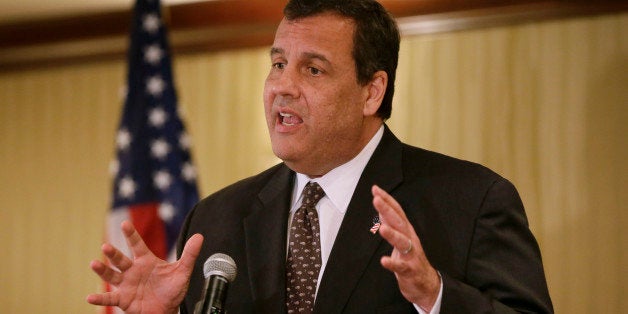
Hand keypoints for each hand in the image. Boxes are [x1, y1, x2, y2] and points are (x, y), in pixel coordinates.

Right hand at [86, 221, 202, 313]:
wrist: (167, 310)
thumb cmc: (172, 289)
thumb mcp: (182, 271)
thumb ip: (189, 254)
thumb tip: (199, 236)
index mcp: (146, 261)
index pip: (137, 245)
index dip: (131, 234)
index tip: (124, 224)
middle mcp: (133, 270)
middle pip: (121, 259)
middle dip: (113, 253)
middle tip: (106, 246)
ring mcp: (126, 284)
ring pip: (112, 275)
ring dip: (102, 270)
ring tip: (94, 264)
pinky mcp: (123, 299)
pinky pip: (109, 298)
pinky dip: (100, 298)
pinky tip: (90, 297)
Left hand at [371, 185, 440, 311]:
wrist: (427, 284)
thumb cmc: (411, 259)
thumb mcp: (401, 238)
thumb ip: (391, 224)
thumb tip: (382, 208)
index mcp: (407, 231)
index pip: (397, 211)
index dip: (387, 200)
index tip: (375, 189)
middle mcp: (411, 239)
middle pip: (399, 222)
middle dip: (388, 210)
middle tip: (376, 199)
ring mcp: (411, 255)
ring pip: (403, 242)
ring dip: (393, 234)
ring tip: (382, 228)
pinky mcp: (410, 270)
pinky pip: (401, 266)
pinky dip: (393, 263)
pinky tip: (384, 261)